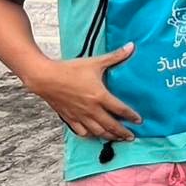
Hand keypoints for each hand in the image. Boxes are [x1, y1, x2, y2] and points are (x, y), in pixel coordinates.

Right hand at [25, 44, 140, 141]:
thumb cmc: (70, 69)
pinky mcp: (69, 118)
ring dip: (108, 136)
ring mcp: (80, 116)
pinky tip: (94, 135)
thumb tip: (131, 46)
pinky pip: (81, 131)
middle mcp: (91, 109)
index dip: (131, 116)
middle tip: (131, 137)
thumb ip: (115, 56)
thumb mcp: (95, 62)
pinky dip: (90, 135)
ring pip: (97, 131)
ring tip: (116, 138)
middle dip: (122, 132)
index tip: (139, 121)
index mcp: (100, 96)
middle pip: (110, 125)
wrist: (45, 78)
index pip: (120, 110)